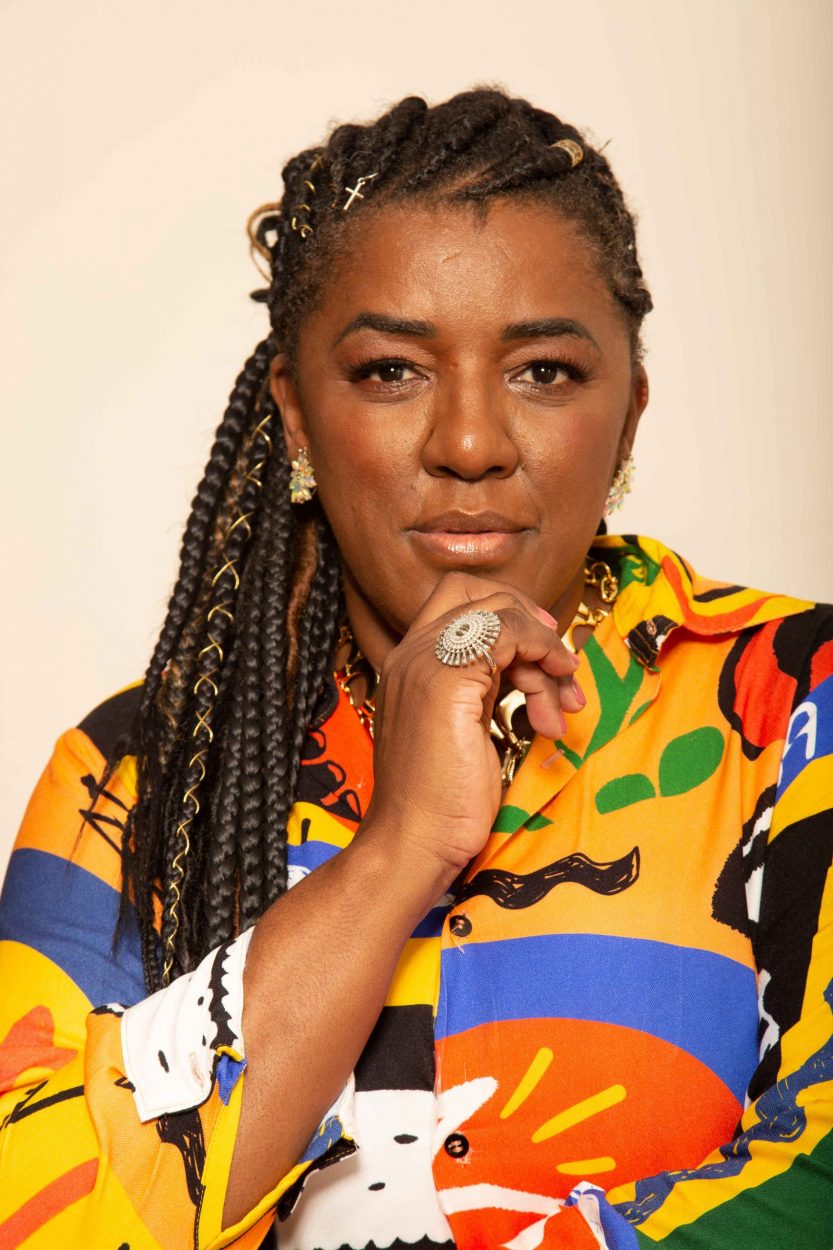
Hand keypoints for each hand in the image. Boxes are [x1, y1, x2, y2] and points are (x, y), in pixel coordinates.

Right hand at [361, 572, 582, 881]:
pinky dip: (542, 656)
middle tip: (560, 666)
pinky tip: (552, 706)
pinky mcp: (447, 680)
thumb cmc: (442, 802)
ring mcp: (425, 662)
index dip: (509, 614)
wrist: (413, 843)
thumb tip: (529, 673)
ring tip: (561, 709)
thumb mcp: (467, 731)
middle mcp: (411, 652)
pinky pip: (508, 633)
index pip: (458, 600)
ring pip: (499, 612)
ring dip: (545, 652)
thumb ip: (485, 693)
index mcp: (410, 663)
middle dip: (530, 620)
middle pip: (476, 591)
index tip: (544, 656)